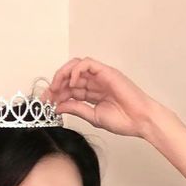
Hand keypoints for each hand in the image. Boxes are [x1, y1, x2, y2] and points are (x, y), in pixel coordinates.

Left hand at [40, 56, 163, 137]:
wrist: (140, 121)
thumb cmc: (123, 120)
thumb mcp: (93, 116)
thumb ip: (76, 109)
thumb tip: (58, 107)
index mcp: (92, 94)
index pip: (69, 89)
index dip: (56, 94)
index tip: (45, 103)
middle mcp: (95, 83)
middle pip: (70, 76)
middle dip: (56, 84)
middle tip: (47, 96)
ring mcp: (101, 76)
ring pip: (76, 66)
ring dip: (63, 75)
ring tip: (56, 87)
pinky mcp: (107, 72)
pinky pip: (88, 64)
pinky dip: (76, 71)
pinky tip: (71, 83)